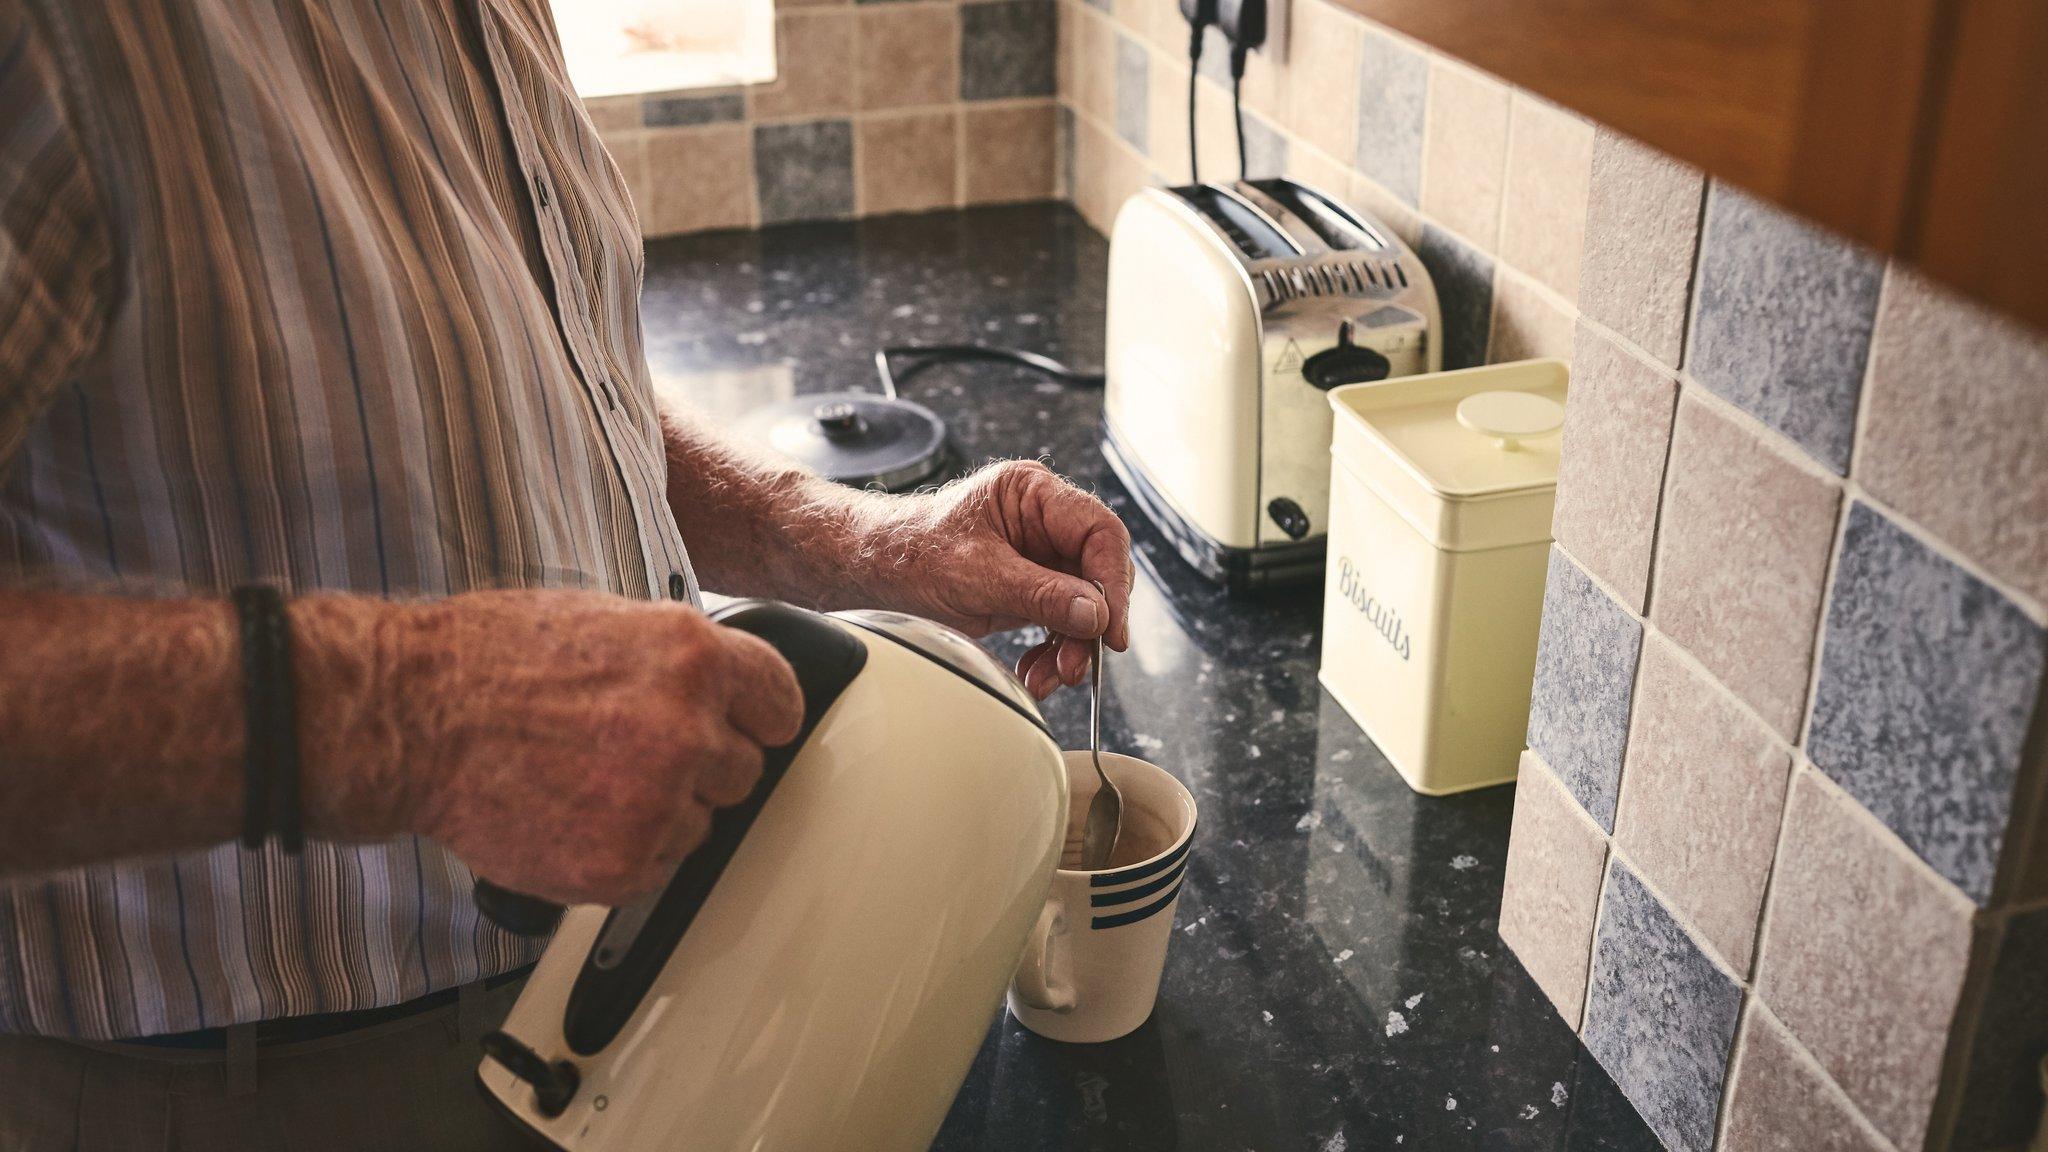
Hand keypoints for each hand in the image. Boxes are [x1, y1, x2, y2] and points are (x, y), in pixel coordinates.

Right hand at [299, 590, 803, 906]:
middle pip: (744, 770)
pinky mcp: (620, 865)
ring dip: (663, 812)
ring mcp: (656, 803)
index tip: (750, 727)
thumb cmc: (492, 659)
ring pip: (702, 824)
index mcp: (692, 657)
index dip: (760, 716)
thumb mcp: (605, 619)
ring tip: (591, 779)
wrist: (413, 719)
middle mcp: (687, 730)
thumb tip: (726, 686)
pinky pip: (659, 868)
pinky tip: (575, 814)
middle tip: (634, 752)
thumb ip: (679, 659)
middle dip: (703, 765)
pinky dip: (625, 852)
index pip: (781, 702)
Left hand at [860, 460, 1133, 698]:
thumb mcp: (974, 575)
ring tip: (1051, 675)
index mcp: (1032, 493)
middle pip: (1097, 572)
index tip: (1109, 627)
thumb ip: (1039, 593)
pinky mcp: (1028, 590)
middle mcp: (1042, 521)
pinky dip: (1053, 652)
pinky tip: (1036, 671)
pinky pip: (1059, 623)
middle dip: (1088, 624)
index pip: (1099, 531)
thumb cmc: (907, 552)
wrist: (867, 573)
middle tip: (1077, 663)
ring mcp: (1037, 557)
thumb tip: (1094, 614)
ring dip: (1071, 647)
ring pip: (1082, 605)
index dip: (1113, 581)